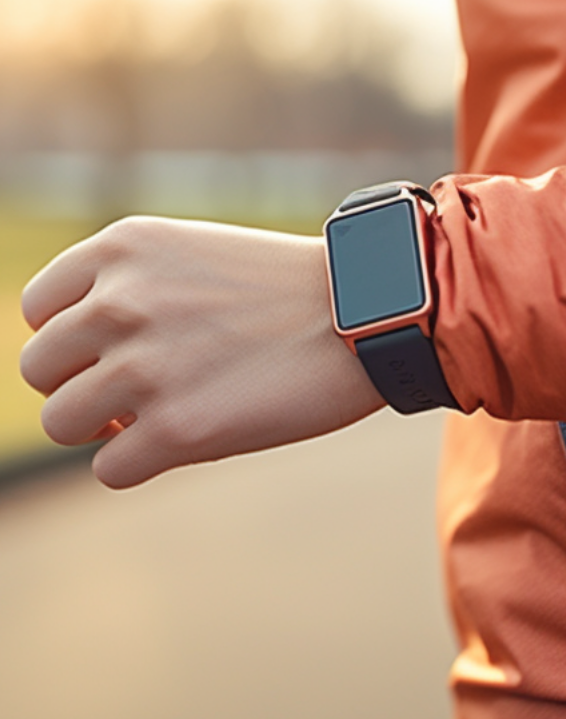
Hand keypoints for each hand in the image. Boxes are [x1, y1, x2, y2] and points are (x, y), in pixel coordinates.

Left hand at [19, 216, 386, 487]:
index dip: (76, 341)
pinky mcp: (175, 429)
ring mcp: (142, 368)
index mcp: (121, 248)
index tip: (120, 351)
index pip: (37, 310)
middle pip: (40, 371)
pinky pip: (108, 470)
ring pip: (61, 423)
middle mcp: (118, 302)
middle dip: (85, 387)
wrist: (374, 314)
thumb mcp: (194, 256)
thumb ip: (127, 289)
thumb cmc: (292, 291)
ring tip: (161, 417)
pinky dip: (140, 466)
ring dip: (104, 430)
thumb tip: (77, 366)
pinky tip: (185, 443)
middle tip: (143, 391)